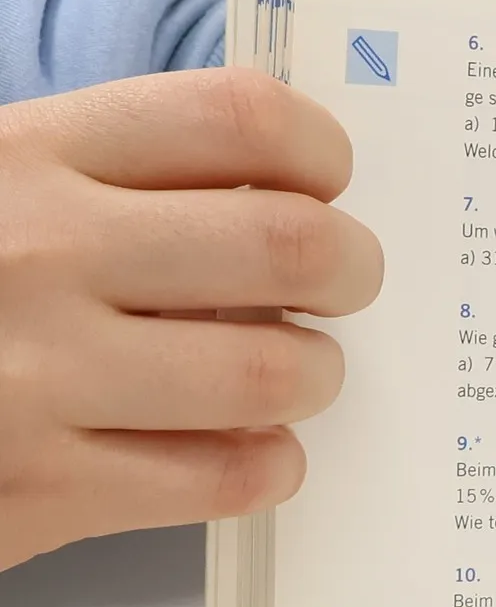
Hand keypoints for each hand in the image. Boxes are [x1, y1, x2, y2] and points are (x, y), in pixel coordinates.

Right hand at [0, 70, 382, 569]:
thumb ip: (105, 176)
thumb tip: (275, 194)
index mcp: (26, 154)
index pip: (234, 117)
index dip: (318, 151)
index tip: (327, 182)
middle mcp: (40, 253)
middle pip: (286, 244)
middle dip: (351, 267)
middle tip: (345, 284)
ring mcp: (41, 376)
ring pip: (271, 370)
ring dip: (314, 374)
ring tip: (297, 374)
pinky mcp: (45, 489)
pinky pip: (223, 475)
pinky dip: (268, 464)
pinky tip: (252, 450)